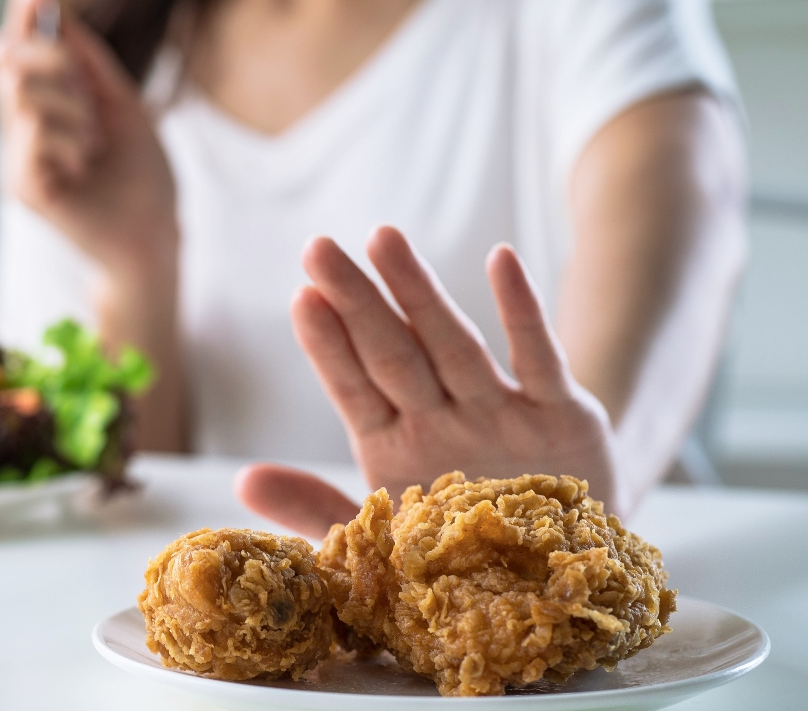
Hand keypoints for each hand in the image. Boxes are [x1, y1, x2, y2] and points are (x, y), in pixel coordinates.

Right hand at [0, 0, 177, 280]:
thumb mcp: (122, 104)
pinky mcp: (21, 184)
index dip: (26, 5)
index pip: (18, 43)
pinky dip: (70, 143)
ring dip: (74, 110)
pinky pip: (33, 131)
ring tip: (93, 146)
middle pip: (7, 55)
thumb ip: (89, 62)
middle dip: (53, 60)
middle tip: (90, 99)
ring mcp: (17, 155)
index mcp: (46, 102)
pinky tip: (83, 169)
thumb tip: (59, 12)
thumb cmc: (142, 177)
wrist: (154, 235)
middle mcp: (21, 125)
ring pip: (23, 91)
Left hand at [237, 227, 620, 537]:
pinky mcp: (559, 415)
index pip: (353, 388)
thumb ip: (316, 512)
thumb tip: (242, 480)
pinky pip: (538, 359)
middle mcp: (441, 419)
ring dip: (420, 292)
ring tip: (383, 238)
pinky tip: (501, 259)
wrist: (565, 568)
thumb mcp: (386, 546)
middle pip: (391, 352)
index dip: (328, 348)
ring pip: (452, 343)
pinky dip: (522, 311)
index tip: (301, 299)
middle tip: (317, 248)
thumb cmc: (463, 551)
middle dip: (355, 301)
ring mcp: (497, 411)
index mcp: (395, 448)